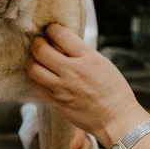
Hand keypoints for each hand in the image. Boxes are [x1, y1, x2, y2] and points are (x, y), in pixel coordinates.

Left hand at [29, 23, 141, 143]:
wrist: (116, 119)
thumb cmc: (114, 91)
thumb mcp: (103, 63)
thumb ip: (82, 53)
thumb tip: (64, 43)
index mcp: (87, 58)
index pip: (61, 35)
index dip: (52, 29)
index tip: (51, 29)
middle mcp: (72, 72)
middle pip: (41, 51)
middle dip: (37, 42)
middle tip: (40, 42)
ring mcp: (62, 88)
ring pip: (33, 69)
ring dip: (33, 61)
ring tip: (38, 60)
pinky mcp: (56, 102)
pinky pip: (36, 87)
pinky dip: (36, 79)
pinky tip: (41, 77)